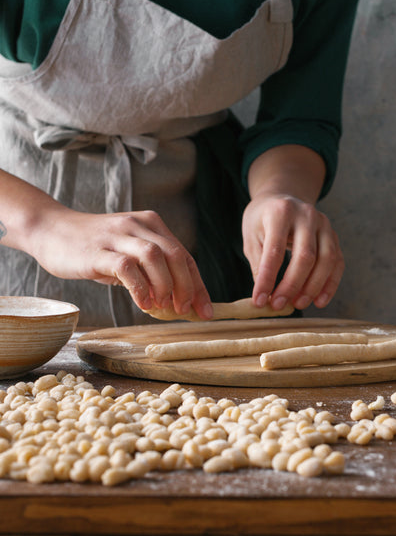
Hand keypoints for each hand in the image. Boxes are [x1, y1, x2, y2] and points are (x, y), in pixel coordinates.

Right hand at [31, 208, 212, 317]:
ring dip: (165, 285)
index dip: (198, 285)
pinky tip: (142, 303)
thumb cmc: (92, 247)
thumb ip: (151, 270)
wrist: (50, 230)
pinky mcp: (99, 250)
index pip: (184, 255)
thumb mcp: (127, 253)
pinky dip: (140, 287)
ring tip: (162, 307)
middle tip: (185, 311)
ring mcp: (118, 235)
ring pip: (155, 257)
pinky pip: (127, 267)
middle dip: (187, 286)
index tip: (205, 310)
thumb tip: (178, 301)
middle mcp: (138, 225)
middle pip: (176, 255)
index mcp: (151, 224)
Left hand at [242, 193, 344, 311]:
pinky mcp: (334, 235)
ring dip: (313, 287)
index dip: (267, 278)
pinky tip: (319, 301)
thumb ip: (258, 264)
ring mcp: (324, 224)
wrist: (282, 198)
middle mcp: (306, 215)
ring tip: (298, 304)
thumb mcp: (252, 236)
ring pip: (327, 260)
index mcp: (280, 212)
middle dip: (292, 285)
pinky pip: (337, 263)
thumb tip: (264, 298)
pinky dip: (330, 284)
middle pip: (305, 256)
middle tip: (279, 305)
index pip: (275, 250)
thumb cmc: (263, 220)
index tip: (259, 300)